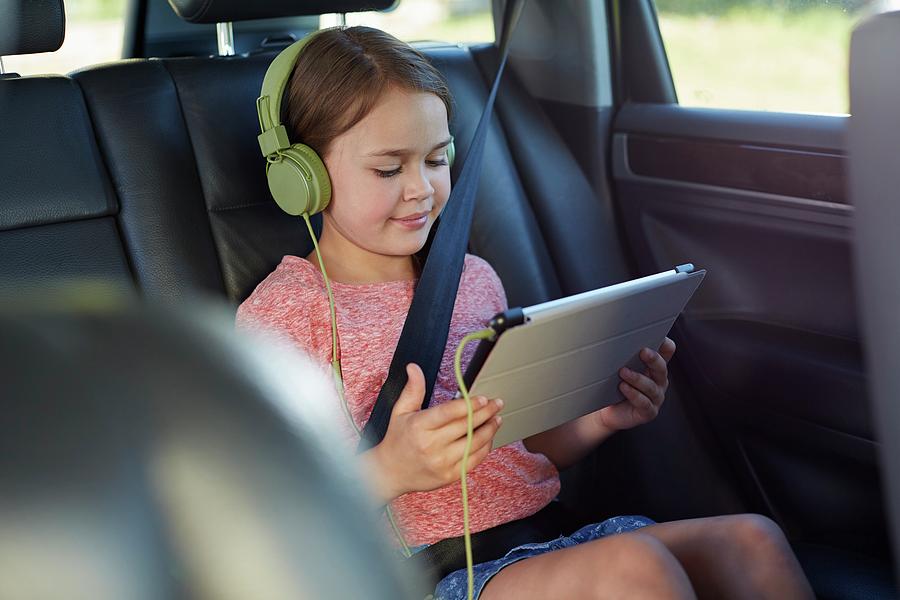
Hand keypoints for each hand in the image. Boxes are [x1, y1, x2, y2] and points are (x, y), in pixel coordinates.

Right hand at [367, 363, 502, 500]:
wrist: (390, 473)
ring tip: (496, 419)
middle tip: (497, 403)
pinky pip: (474, 459)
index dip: (469, 405)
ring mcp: (442, 462)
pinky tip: (488, 437)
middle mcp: (431, 445)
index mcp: (419, 426)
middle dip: (486, 413)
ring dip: (490, 430)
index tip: (483, 398)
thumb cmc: (396, 439)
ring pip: (474, 443)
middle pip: (466, 426)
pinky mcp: (450, 476)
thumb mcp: (400, 412)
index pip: (449, 413)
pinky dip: (485, 447)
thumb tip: (414, 367)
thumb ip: (412, 389)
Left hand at [597, 337, 675, 432]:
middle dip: (653, 359)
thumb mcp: (621, 367)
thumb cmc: (614, 386)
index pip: (667, 351)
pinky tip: (623, 387)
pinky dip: (633, 394)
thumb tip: (618, 337)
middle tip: (642, 352)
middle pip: (661, 367)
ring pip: (651, 386)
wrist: (607, 412)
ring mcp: (655, 397)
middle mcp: (658, 381)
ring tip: (623, 372)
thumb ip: (625, 355)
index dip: (665, 344)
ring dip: (637, 378)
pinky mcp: (649, 412)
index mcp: (654, 366)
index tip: (659, 336)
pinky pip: (644, 402)